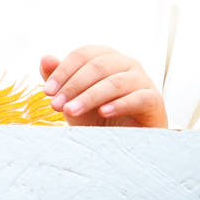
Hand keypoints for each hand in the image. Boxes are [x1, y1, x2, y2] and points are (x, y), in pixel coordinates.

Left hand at [40, 46, 166, 127]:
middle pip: (97, 66)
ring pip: (114, 82)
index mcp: (106, 57)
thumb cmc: (99, 118)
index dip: (62, 71)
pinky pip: (137, 97)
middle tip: (56, 105)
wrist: (124, 145)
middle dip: (73, 86)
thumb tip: (45, 58)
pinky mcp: (154, 100)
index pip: (83, 54)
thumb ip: (59, 79)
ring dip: (89, 96)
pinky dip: (119, 104)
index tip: (47, 92)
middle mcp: (126, 63)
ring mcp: (142, 80)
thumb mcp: (73, 100)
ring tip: (71, 111)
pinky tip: (103, 112)